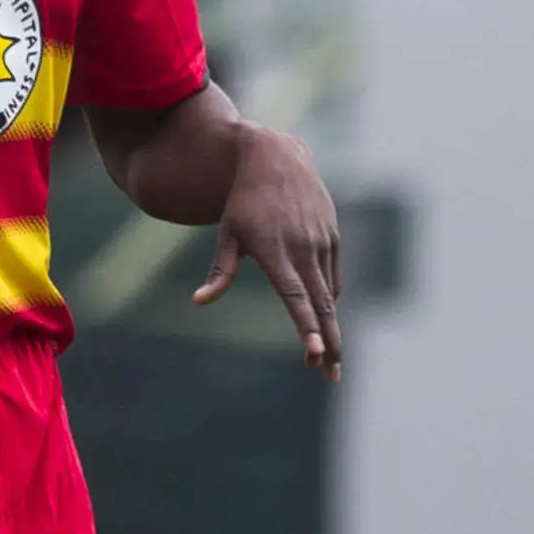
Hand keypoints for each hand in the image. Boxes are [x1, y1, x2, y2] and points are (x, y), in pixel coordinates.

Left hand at [193, 124, 342, 381]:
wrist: (275, 156)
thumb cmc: (243, 200)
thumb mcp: (227, 233)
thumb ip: (220, 271)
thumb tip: (199, 302)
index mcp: (275, 252)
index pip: (295, 298)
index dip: (306, 328)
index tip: (316, 353)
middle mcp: (303, 248)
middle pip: (322, 305)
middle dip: (330, 344)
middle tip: (331, 376)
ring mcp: (322, 241)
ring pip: (330, 294)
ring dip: (331, 326)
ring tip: (328, 356)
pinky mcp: (333, 234)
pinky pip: (333, 275)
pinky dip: (329, 297)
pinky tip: (323, 313)